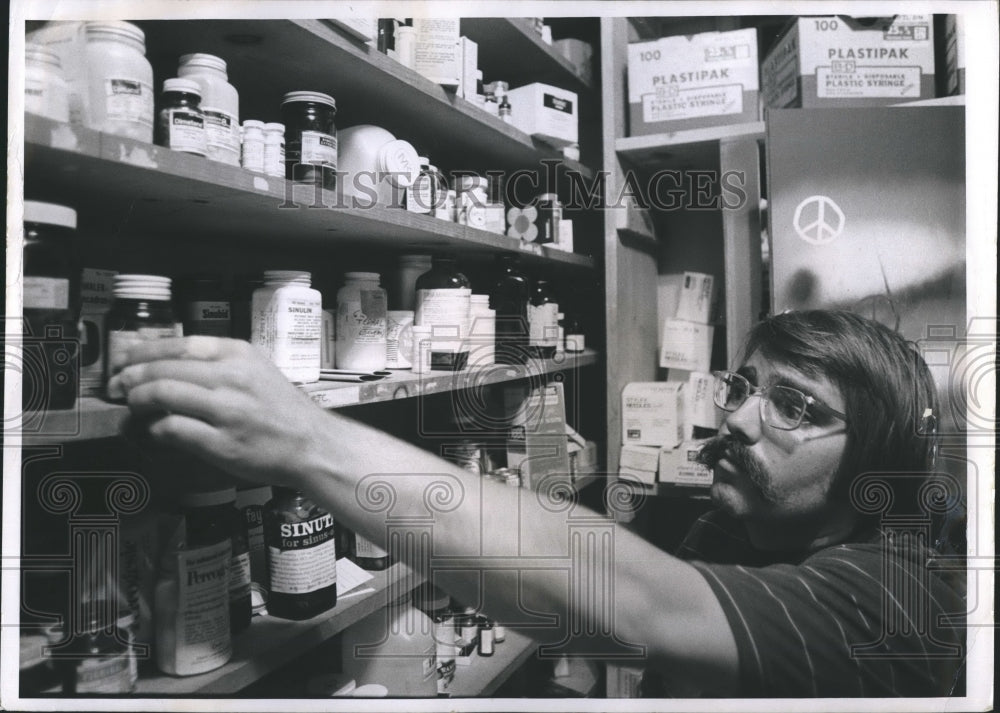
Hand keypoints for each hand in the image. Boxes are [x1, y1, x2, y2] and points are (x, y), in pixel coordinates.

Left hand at [108, 336, 330, 488]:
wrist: (311, 444)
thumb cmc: (281, 408)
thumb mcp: (255, 369)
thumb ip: (217, 362)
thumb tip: (164, 362)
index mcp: (239, 354)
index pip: (178, 344)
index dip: (142, 351)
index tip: (123, 359)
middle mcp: (233, 378)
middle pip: (164, 368)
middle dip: (130, 377)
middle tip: (117, 386)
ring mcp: (228, 411)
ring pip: (163, 394)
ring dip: (137, 400)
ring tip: (133, 406)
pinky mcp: (222, 443)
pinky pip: (172, 429)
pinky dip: (154, 428)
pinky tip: (153, 430)